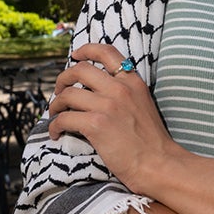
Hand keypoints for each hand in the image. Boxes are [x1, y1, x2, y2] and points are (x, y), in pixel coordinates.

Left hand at [47, 43, 179, 193]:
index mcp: (133, 81)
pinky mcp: (96, 124)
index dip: (86, 50)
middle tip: (59, 90)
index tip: (76, 56)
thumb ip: (125, 92)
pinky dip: (54, 125)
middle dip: (63, 79)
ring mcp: (107, 105)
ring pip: (68, 94)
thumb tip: (98, 90)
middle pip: (80, 70)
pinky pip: (64, 118)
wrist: (158, 163)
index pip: (107, 52)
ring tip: (56, 114)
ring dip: (56, 104)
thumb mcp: (144, 104)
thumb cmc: (151, 141)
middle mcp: (120, 88)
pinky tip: (56, 133)